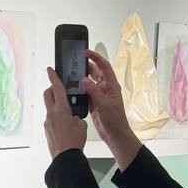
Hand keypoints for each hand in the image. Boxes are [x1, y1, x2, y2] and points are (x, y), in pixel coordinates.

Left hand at [43, 68, 86, 158]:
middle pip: (48, 94)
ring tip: (66, 111)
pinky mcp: (46, 129)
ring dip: (55, 104)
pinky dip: (56, 117)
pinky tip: (64, 124)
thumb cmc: (74, 141)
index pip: (56, 88)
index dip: (53, 77)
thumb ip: (76, 115)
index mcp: (61, 109)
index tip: (50, 69)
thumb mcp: (81, 124)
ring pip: (49, 107)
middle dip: (52, 89)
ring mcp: (47, 122)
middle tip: (59, 89)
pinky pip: (50, 118)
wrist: (65, 157)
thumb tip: (72, 116)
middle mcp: (51, 113)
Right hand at [81, 50, 141, 168]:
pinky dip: (79, 91)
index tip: (86, 52)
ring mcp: (99, 96)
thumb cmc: (115, 120)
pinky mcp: (94, 103)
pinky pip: (85, 94)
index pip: (104, 67)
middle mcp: (105, 89)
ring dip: (82, 79)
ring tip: (71, 74)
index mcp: (111, 86)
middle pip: (95, 73)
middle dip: (87, 66)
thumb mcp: (105, 104)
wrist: (115, 134)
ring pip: (89, 83)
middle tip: (76, 62)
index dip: (96, 58)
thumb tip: (84, 79)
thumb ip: (94, 91)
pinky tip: (72, 90)